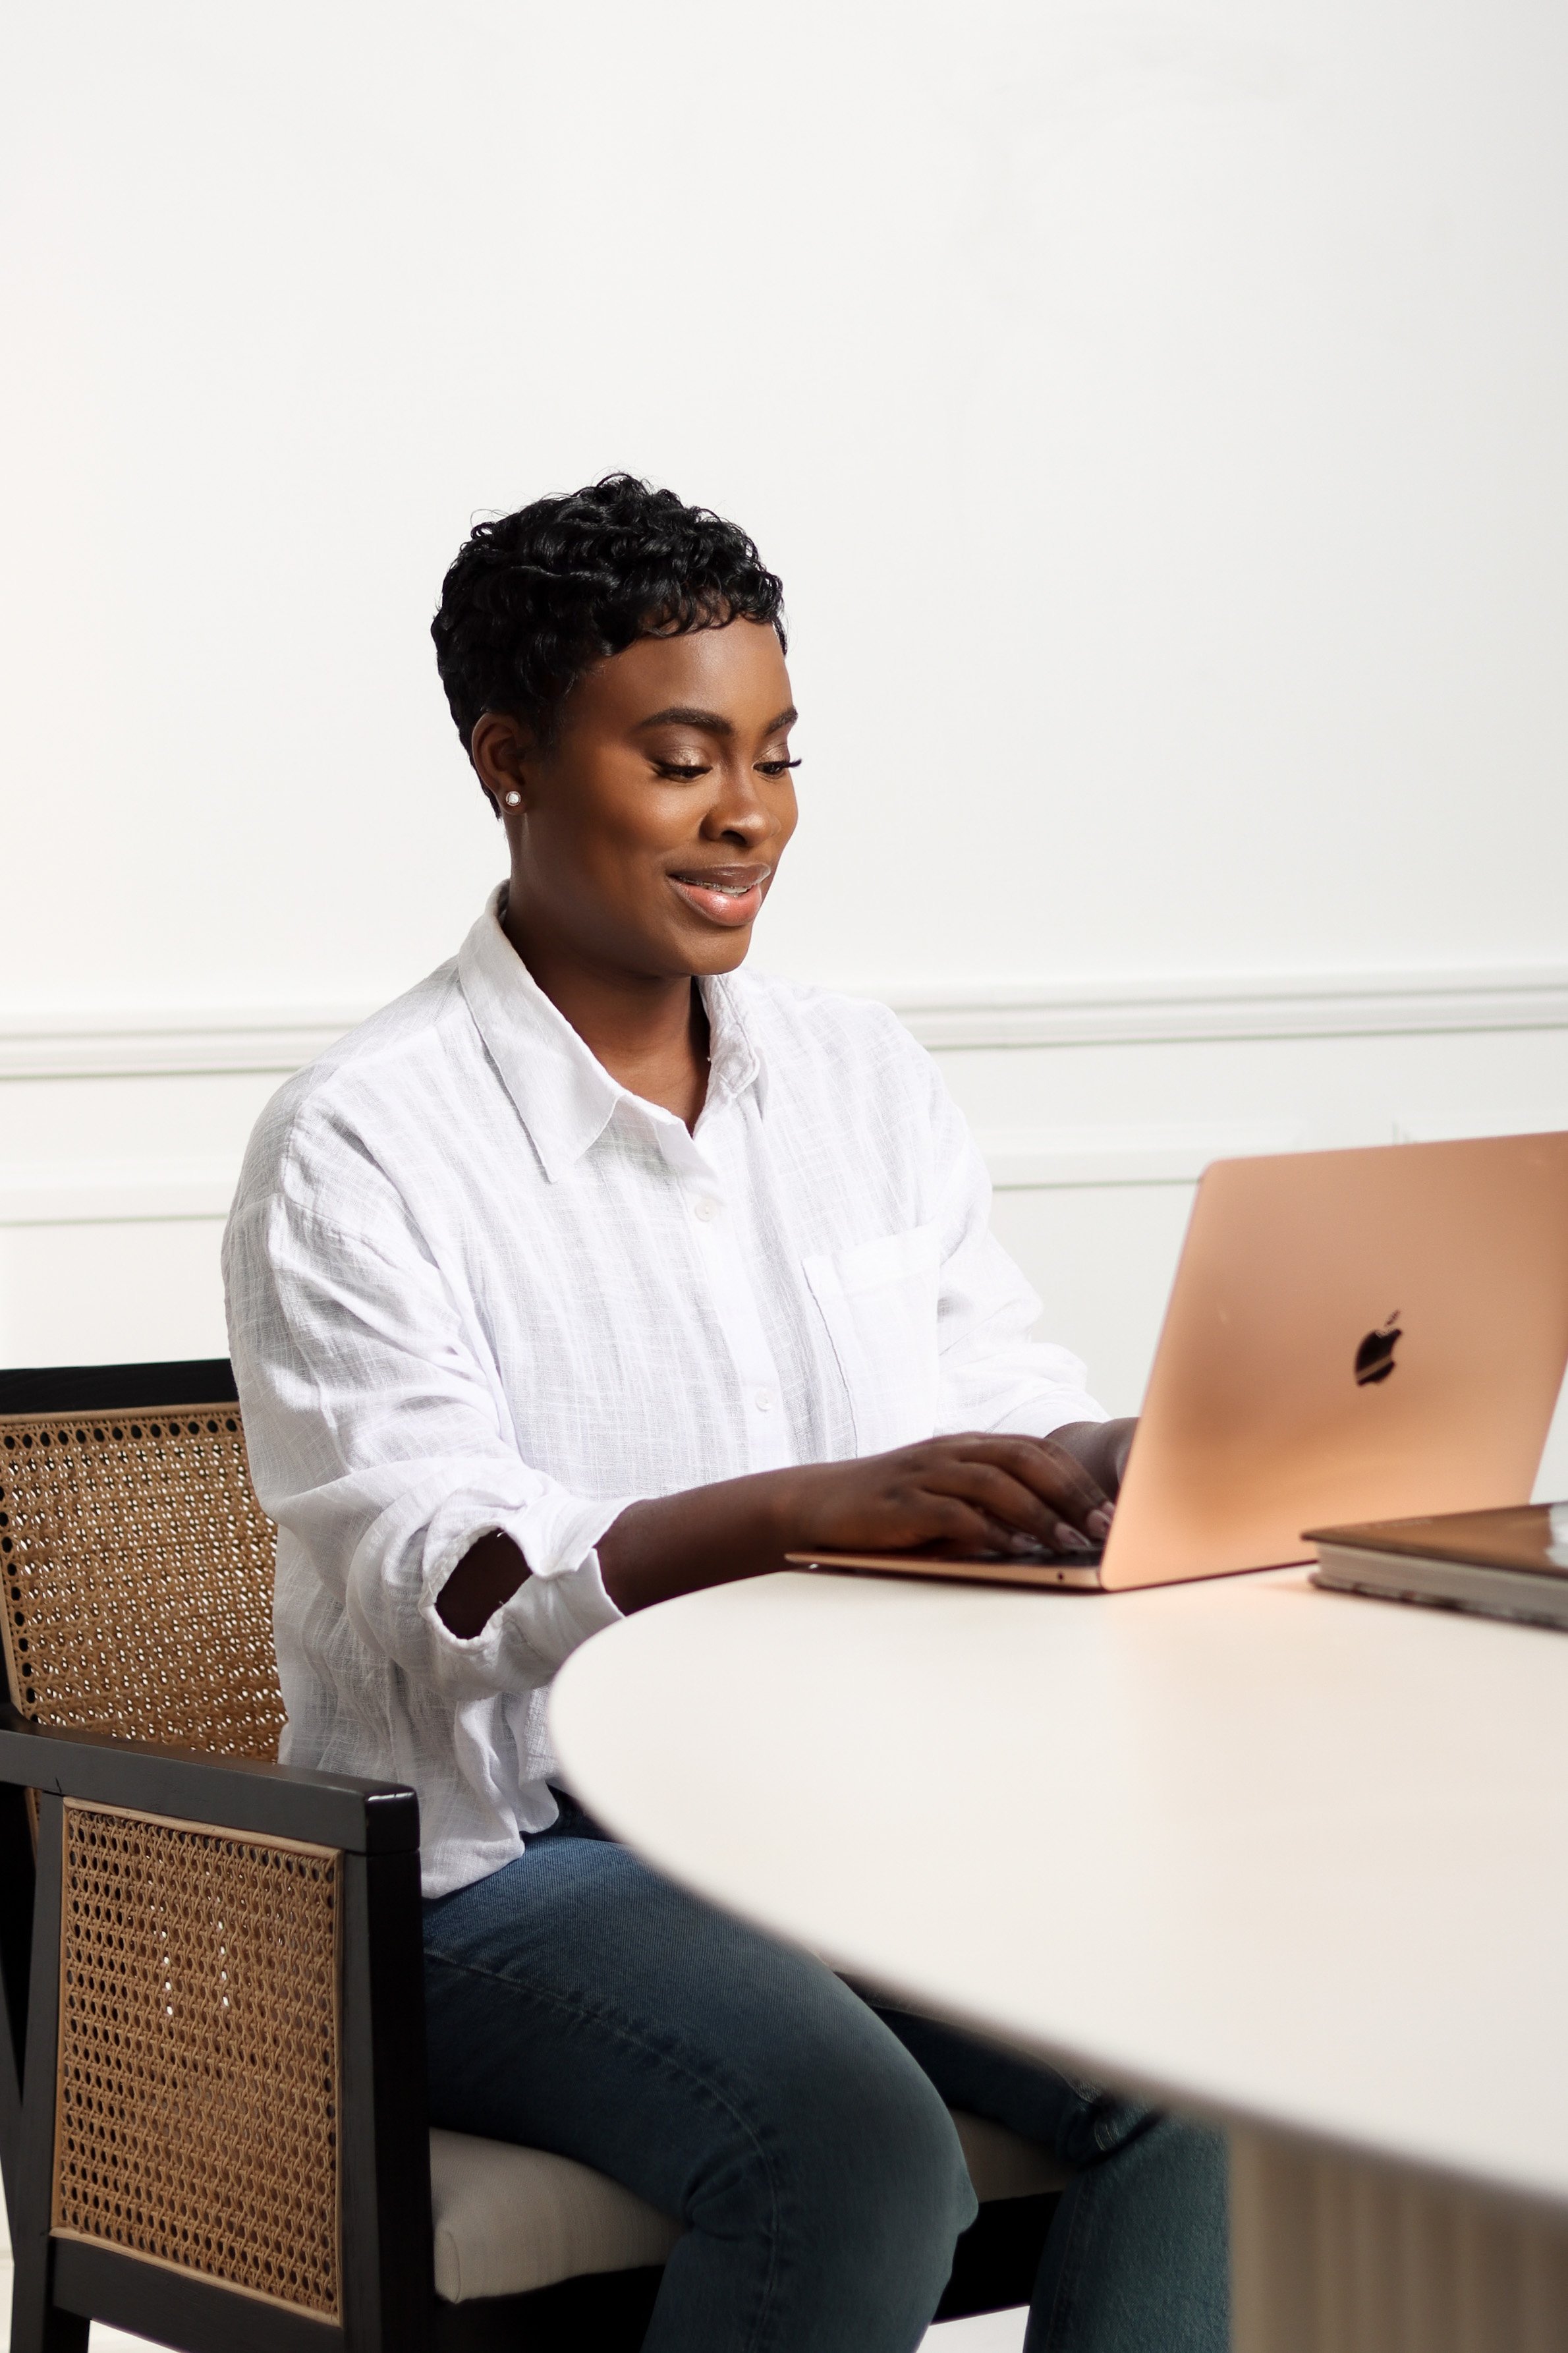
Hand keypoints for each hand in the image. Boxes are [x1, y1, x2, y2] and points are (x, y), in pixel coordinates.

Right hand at [783, 1432, 1112, 1560]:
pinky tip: (1013, 1552)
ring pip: (993, 1481)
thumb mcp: (946, 1496)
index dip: (1078, 1479)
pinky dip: (987, 1531)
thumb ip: (992, 1506)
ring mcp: (924, 1473)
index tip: (1112, 1512)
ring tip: (1069, 1543)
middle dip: (1070, 1493)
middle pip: (1023, 1458)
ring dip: (1037, 1513)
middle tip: (1103, 1528)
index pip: (1037, 1451)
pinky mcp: (900, 1501)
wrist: (817, 1503)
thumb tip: (1056, 1538)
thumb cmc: (892, 1509)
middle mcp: (951, 1451)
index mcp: (968, 1446)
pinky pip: (952, 1512)